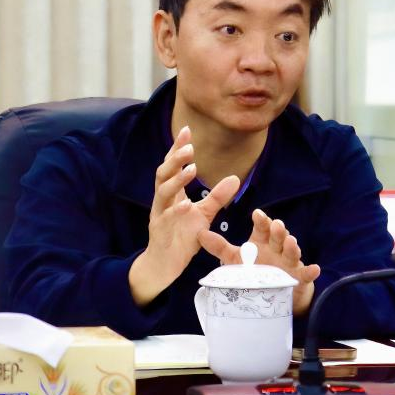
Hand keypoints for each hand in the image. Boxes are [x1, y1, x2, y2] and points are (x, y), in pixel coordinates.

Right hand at [129, 126, 239, 305]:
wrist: (166, 265)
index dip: (178, 148)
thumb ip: (217, 197)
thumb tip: (235, 177)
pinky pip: (165, 218)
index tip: (186, 129)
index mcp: (171, 194)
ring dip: (176, 179)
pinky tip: (186, 203)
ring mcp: (159, 215)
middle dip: (175, 159)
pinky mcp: (160, 232)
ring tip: (191, 169)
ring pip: (162, 193)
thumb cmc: (181, 236)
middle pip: (163, 173)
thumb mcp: (203, 214)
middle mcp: (162, 201)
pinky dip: (176, 210)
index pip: (172, 166)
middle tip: (190, 148)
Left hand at [198, 209, 320, 315]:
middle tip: (276, 224)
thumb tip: (200, 233)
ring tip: (291, 241)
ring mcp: (289, 262)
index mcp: (262, 241)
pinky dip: (310, 271)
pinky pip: (305, 274)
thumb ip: (219, 247)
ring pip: (291, 251)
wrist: (272, 293)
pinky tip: (315, 269)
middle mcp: (276, 248)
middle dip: (277, 230)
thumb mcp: (235, 259)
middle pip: (278, 236)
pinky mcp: (298, 277)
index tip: (257, 214)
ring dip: (292, 246)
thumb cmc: (254, 270)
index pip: (262, 227)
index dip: (261, 221)